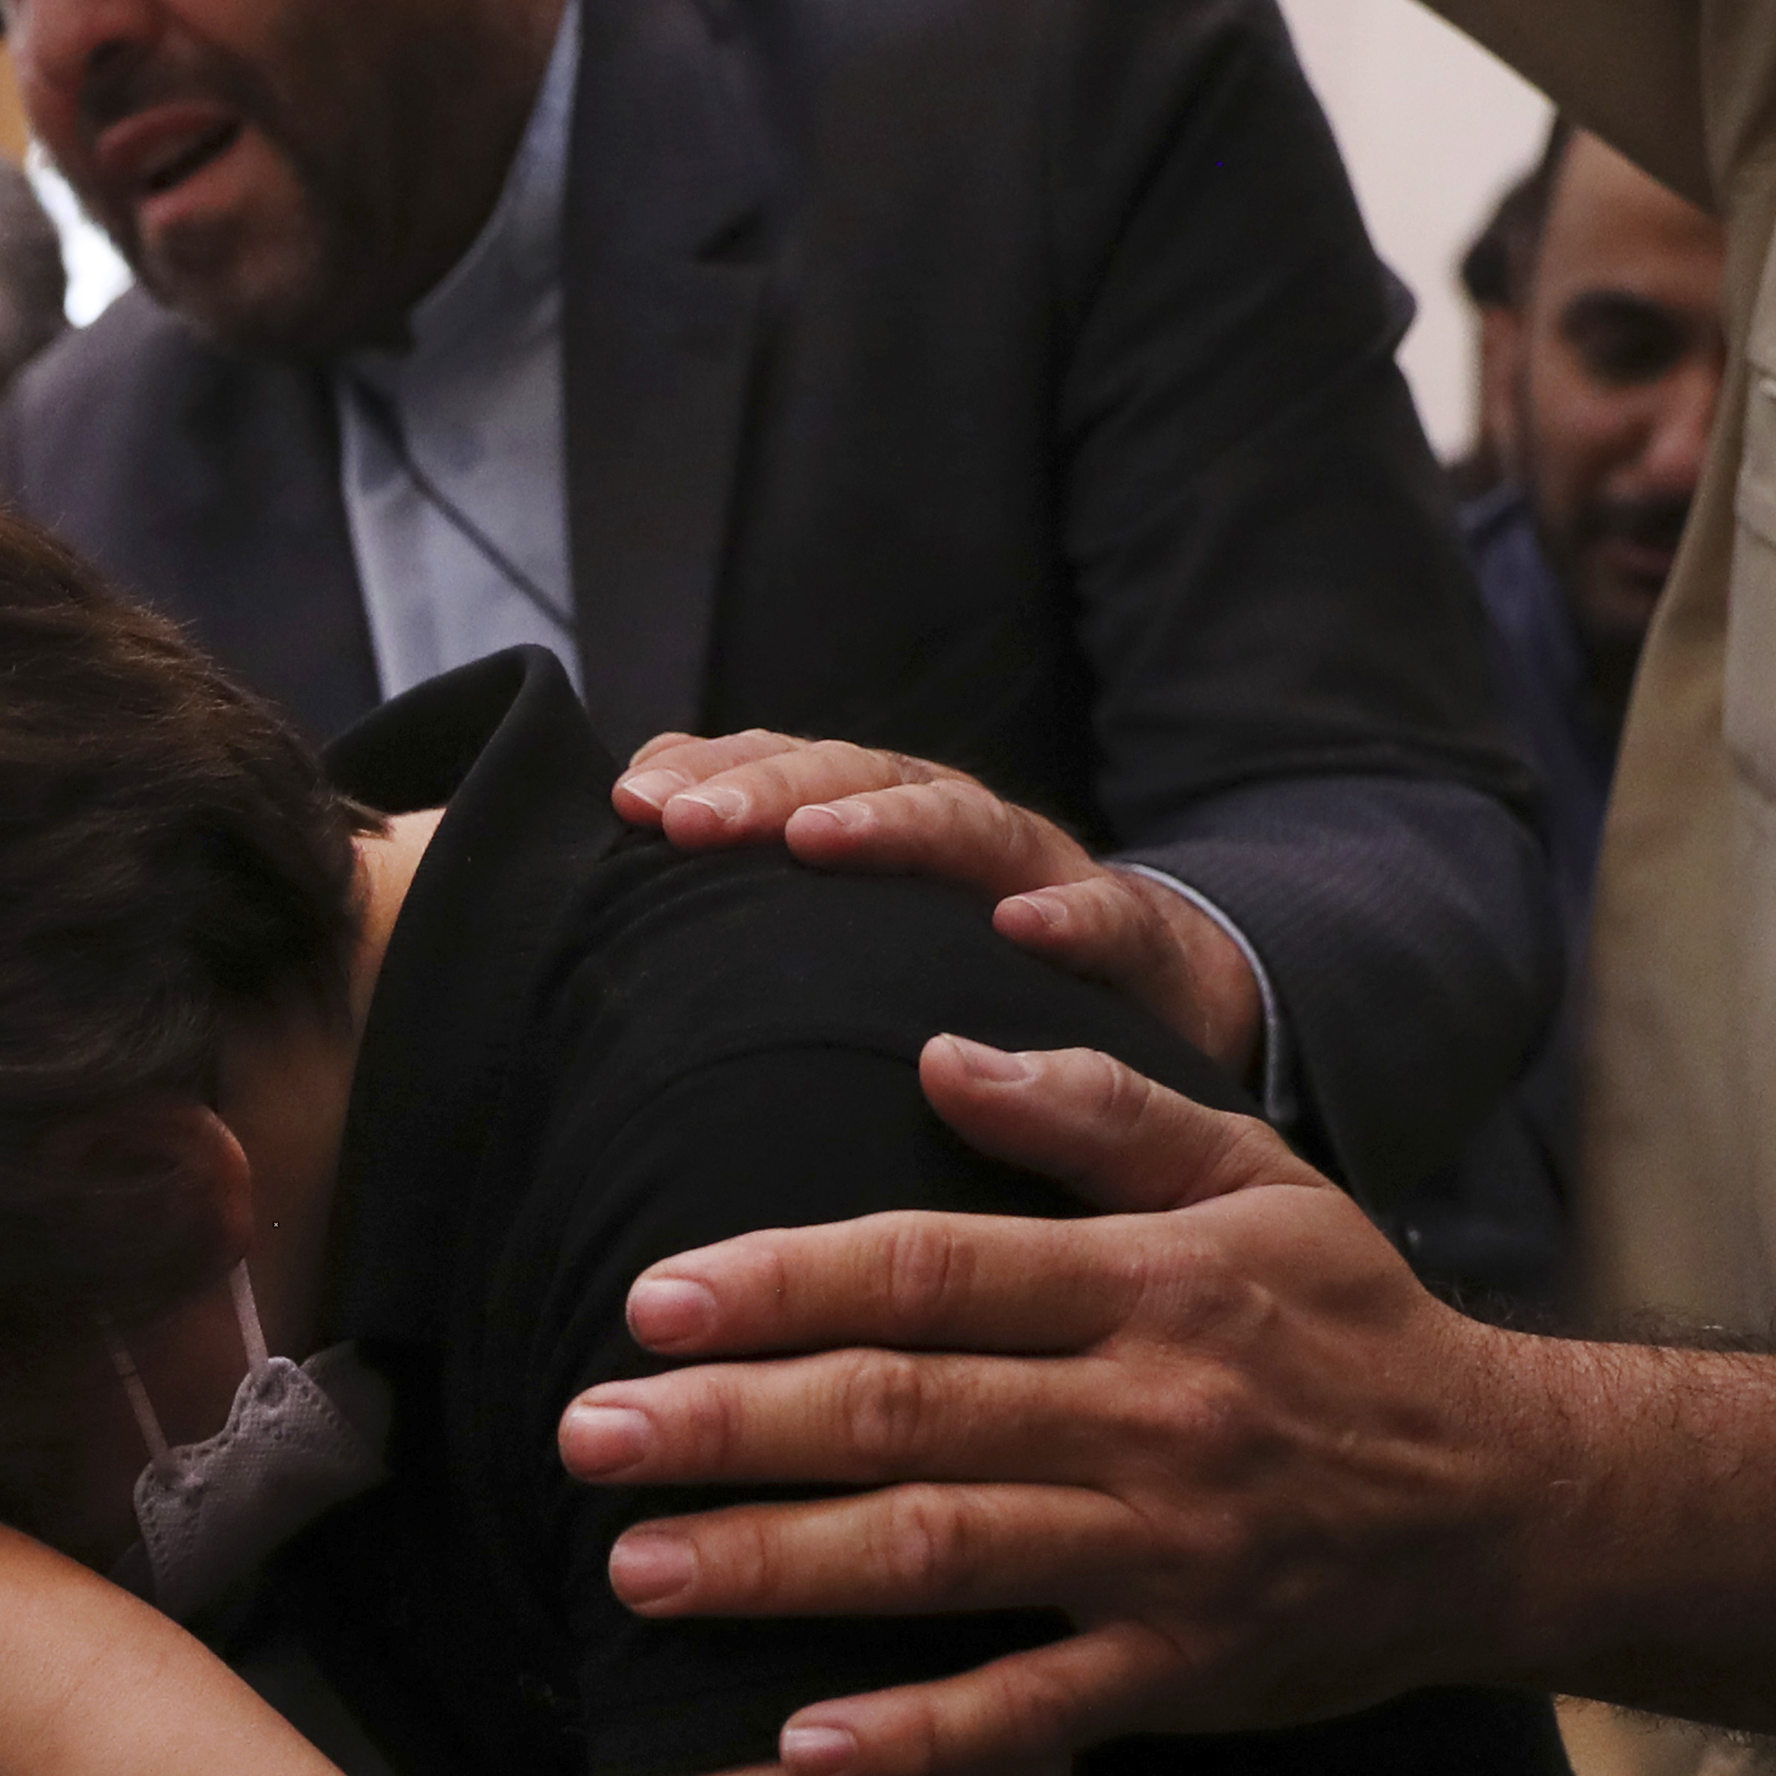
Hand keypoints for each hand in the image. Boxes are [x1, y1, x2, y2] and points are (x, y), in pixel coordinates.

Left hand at [549, 1034, 1548, 1775]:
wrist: (1511, 1503)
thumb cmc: (1352, 1328)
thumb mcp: (1258, 1184)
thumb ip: (1101, 1115)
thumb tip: (942, 1048)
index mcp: (1151, 1287)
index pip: (932, 1272)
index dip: (783, 1284)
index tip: (650, 1301)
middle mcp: (1150, 1416)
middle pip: (906, 1413)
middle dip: (732, 1425)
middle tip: (582, 1435)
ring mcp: (1165, 1554)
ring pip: (940, 1557)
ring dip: (777, 1568)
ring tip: (635, 1569)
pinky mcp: (1185, 1672)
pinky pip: (1035, 1715)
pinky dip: (921, 1738)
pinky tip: (798, 1750)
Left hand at [611, 731, 1267, 1083]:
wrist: (1155, 1003)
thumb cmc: (969, 979)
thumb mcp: (860, 943)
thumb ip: (757, 907)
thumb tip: (620, 874)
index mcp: (885, 825)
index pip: (789, 773)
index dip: (713, 772)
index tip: (627, 802)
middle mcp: (957, 833)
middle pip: (859, 779)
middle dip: (771, 789)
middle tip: (686, 821)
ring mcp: (1046, 877)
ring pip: (967, 825)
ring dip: (892, 826)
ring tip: (818, 838)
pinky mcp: (1131, 945)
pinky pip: (1108, 921)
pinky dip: (1070, 917)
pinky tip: (1023, 926)